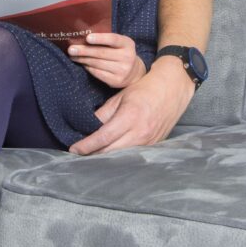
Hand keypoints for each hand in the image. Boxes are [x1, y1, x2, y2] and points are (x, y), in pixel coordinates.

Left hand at [67, 32, 144, 88]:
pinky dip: (88, 68)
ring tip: (73, 56)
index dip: (100, 38)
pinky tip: (83, 64)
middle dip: (84, 51)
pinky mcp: (117, 81)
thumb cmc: (119, 53)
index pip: (113, 39)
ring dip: (83, 59)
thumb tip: (81, 35)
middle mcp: (128, 57)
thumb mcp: (118, 44)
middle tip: (71, 49)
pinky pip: (98, 73)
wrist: (133, 72)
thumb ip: (105, 39)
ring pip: (97, 64)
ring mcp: (123, 70)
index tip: (87, 38)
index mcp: (127, 44)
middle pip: (102, 53)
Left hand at [68, 55, 194, 154]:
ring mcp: (149, 141)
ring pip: (121, 156)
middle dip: (92, 154)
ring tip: (90, 155)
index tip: (73, 149)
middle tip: (78, 154)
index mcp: (130, 117)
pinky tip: (109, 154)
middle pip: (110, 151)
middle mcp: (140, 132)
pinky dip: (119, 155)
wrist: (172, 89)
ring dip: (105, 157)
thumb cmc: (144, 89)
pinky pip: (132, 154)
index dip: (86, 145)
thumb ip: (103, 114)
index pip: (103, 137)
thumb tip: (88, 128)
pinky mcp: (154, 145)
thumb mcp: (120, 97)